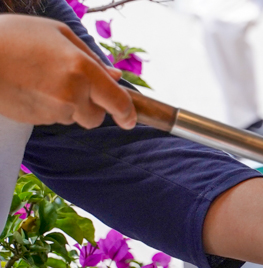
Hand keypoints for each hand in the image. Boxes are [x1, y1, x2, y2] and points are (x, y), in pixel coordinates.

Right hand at [0, 15, 134, 128]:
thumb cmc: (14, 37)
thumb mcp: (57, 34)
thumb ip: (91, 57)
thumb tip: (116, 76)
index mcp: (82, 68)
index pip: (118, 102)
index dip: (127, 114)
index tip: (129, 119)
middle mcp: (72, 93)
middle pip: (96, 117)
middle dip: (90, 106)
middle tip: (70, 85)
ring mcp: (54, 110)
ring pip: (73, 118)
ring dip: (67, 106)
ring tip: (41, 79)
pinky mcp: (37, 120)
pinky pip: (53, 119)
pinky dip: (48, 107)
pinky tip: (31, 88)